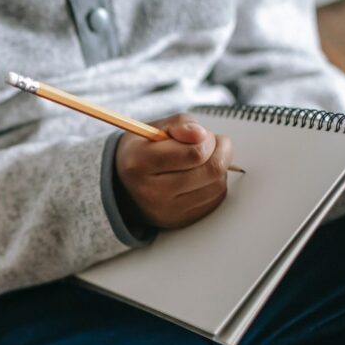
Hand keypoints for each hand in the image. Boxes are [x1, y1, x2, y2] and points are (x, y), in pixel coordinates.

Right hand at [114, 113, 233, 229]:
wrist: (124, 187)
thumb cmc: (142, 153)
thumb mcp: (154, 129)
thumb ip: (180, 124)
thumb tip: (201, 134)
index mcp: (140, 162)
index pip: (195, 153)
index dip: (208, 140)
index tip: (203, 135)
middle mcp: (151, 191)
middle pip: (211, 170)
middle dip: (220, 152)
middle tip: (210, 145)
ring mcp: (166, 210)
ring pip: (217, 185)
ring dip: (217, 169)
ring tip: (201, 162)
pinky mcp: (179, 221)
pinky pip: (215, 200)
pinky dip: (214, 185)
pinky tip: (199, 178)